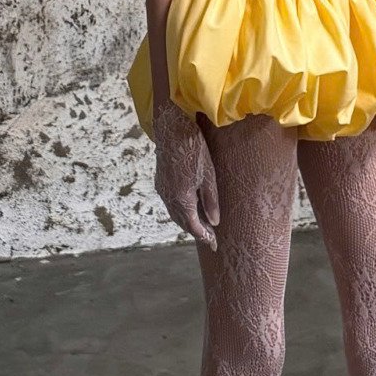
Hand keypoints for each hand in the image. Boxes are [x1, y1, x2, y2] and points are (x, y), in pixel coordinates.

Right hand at [153, 97, 220, 251]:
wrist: (172, 129)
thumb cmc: (194, 149)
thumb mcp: (208, 175)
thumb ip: (211, 200)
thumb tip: (215, 222)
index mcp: (182, 199)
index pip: (194, 227)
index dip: (205, 237)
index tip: (215, 246)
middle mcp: (169, 198)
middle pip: (182, 222)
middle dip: (196, 231)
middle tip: (210, 238)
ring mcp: (162, 190)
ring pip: (175, 213)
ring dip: (187, 222)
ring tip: (201, 226)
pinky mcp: (161, 181)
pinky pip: (170, 204)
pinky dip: (180, 211)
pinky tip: (188, 208)